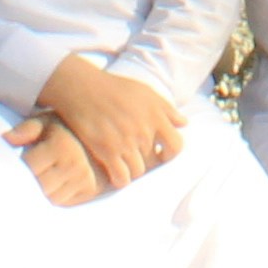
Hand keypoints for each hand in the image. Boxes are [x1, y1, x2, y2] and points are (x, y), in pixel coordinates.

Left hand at [11, 116, 103, 203]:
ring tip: (43, 176)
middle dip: (29, 182)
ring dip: (43, 191)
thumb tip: (5, 138)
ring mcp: (83, 179)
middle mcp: (73, 164)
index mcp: (60, 145)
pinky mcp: (90, 190)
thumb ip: (26, 129)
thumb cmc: (67, 128)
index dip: (18, 167)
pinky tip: (55, 183)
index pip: (28, 167)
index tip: (17, 164)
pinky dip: (56, 196)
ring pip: (51, 198)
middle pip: (39, 186)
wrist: (106, 135)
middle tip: (28, 174)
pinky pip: (64, 202)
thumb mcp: (47, 121)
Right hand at [31, 55, 179, 195]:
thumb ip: (167, 109)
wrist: (83, 88)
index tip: (161, 153)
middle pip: (154, 162)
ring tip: (125, 165)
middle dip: (147, 162)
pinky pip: (121, 178)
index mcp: (156, 116)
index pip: (176, 146)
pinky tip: (115, 172)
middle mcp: (144, 131)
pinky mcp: (107, 151)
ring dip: (133, 171)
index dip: (170, 153)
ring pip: (138, 172)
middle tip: (137, 158)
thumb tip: (184, 124)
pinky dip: (120, 179)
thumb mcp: (146, 92)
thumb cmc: (115, 88)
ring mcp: (126, 143)